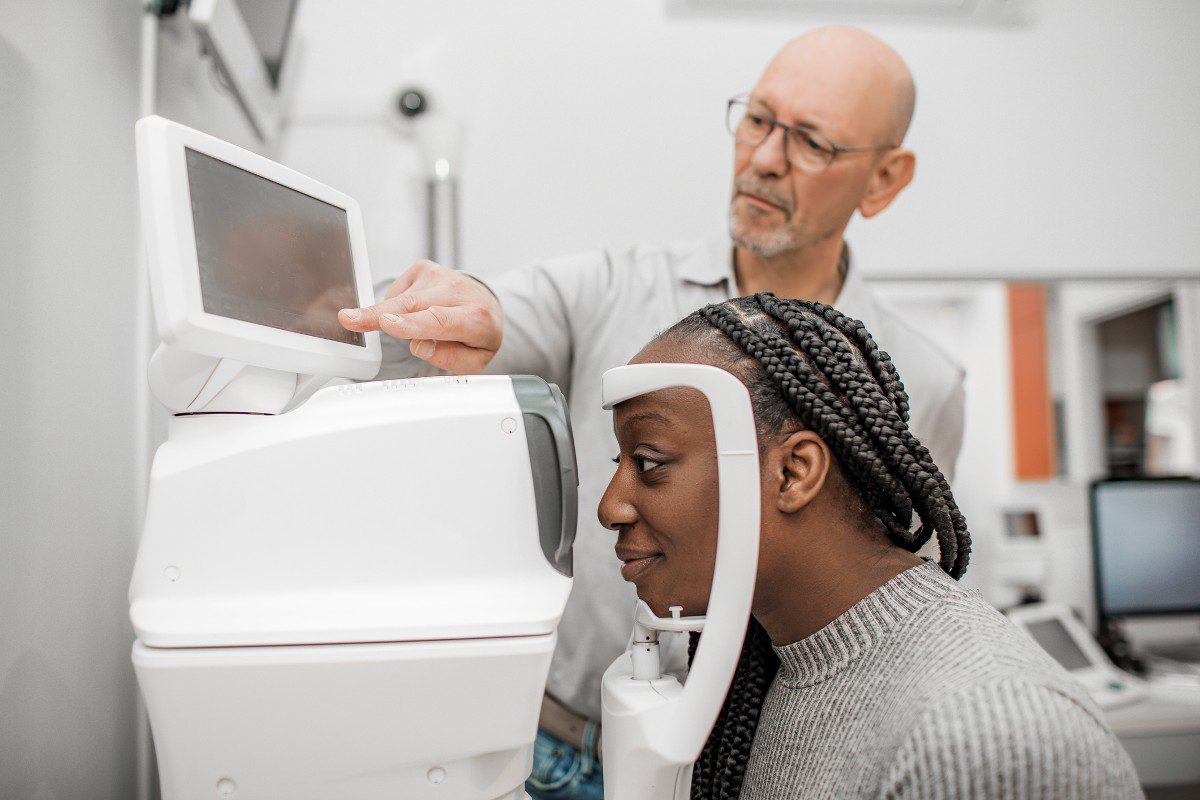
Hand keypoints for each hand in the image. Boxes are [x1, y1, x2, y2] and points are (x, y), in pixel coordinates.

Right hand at [339, 259, 502, 373]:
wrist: (486, 307)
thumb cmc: (477, 336)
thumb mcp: (474, 360)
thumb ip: (449, 357)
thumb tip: (421, 345)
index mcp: (475, 318)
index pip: (438, 321)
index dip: (410, 324)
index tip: (387, 323)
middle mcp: (458, 291)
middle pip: (411, 305)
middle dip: (377, 313)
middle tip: (349, 319)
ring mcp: (439, 275)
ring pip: (400, 298)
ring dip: (383, 315)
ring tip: (377, 324)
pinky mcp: (423, 269)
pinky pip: (397, 292)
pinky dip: (396, 307)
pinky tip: (412, 313)